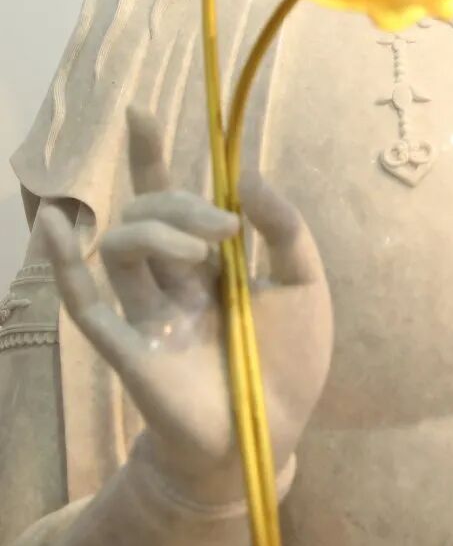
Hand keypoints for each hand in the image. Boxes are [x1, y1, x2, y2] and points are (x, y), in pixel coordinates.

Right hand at [36, 105, 333, 503]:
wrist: (273, 434)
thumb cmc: (288, 363)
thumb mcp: (304, 285)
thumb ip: (284, 228)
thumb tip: (247, 174)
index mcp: (207, 263)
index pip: (169, 198)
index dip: (150, 156)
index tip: (138, 112)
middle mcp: (169, 281)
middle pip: (146, 214)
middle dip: (179, 202)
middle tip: (224, 225)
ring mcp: (145, 313)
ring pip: (121, 246)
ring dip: (156, 231)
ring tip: (202, 254)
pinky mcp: (129, 348)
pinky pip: (86, 303)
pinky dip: (65, 265)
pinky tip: (55, 226)